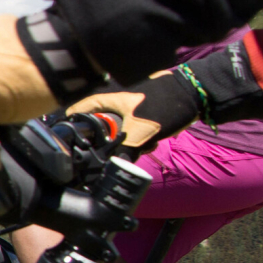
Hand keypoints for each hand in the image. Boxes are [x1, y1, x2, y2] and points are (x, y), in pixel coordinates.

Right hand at [66, 68, 200, 151]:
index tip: (65, 130)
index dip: (72, 119)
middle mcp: (119, 102)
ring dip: (129, 142)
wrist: (196, 95)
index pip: (82, 108)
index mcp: (111, 99)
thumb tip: (114, 167)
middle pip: (102, 124)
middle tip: (110, 150)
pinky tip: (153, 142)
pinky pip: (137, 131)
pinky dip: (143, 139)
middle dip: (108, 139)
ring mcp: (134, 108)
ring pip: (122, 130)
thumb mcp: (141, 131)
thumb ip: (124, 151)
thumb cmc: (165, 105)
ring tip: (142, 145)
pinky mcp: (147, 114)